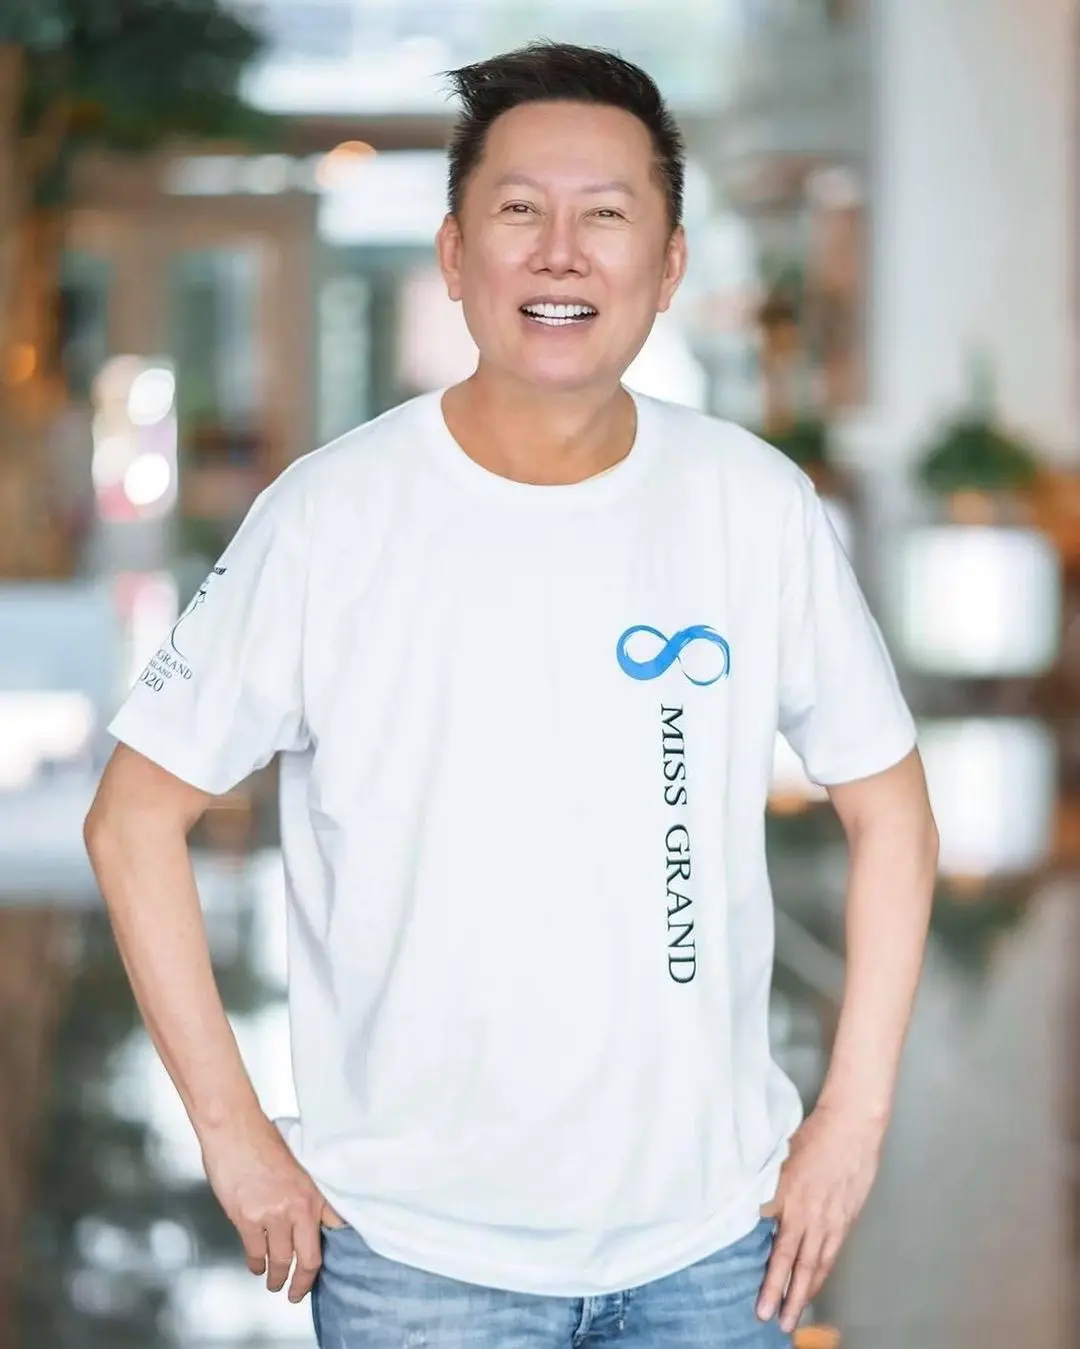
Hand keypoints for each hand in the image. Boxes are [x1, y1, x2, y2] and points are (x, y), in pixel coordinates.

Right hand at [199, 1109, 344, 1302]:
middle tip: (297, 1293)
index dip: (328, 1256)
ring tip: (274, 1282)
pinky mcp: (247, 1219)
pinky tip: (256, 1265)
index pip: (331, 1233)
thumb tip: (320, 1215)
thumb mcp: (299, 1163)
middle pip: (308, 1258)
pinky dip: (255, 1264)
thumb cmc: (264, 1141)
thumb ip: (309, 1191)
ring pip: (279, 1260)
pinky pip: (255, 1253)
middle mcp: (298, 1206)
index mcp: (314, 1191)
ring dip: (276, 1277)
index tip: (323, 1268)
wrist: (235, 1129)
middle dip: (303, 1282)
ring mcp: (272, 1214)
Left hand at [756, 1101, 885, 1333]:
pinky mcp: (845, 1220)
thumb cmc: (813, 1135)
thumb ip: (765, 1183)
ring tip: (791, 1314)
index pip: (774, 1245)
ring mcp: (830, 1220)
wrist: (852, 1126)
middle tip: (770, 1319)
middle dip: (781, 1294)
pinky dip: (821, 1274)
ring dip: (802, 1292)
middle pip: (794, 1263)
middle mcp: (808, 1214)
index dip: (766, 1274)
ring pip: (815, 1265)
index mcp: (788, 1197)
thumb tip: (747, 1204)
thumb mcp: (778, 1155)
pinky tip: (815, 1285)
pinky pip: (831, 1254)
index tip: (755, 1296)